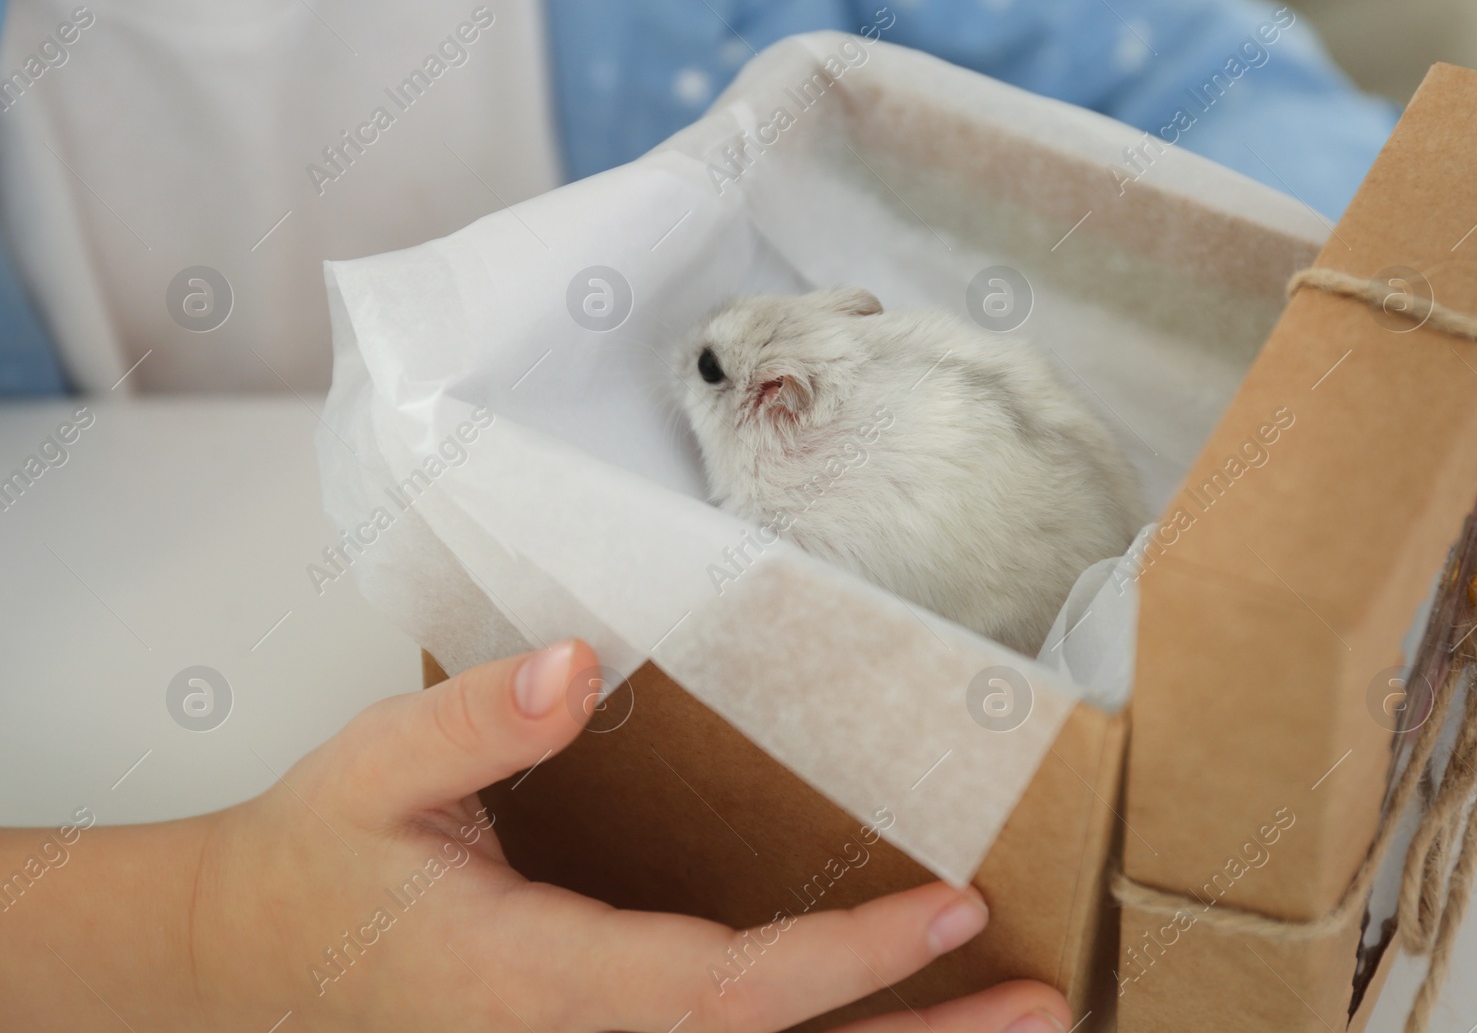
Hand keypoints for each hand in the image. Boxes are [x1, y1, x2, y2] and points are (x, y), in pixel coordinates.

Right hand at [0, 641, 1071, 1032]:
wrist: (248, 954)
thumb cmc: (317, 861)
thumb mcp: (372, 770)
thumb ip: (477, 722)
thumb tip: (577, 663)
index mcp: (529, 979)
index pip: (715, 992)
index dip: (839, 967)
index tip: (950, 912)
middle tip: (1045, 1010)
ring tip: (1011, 1021)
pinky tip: (883, 1018)